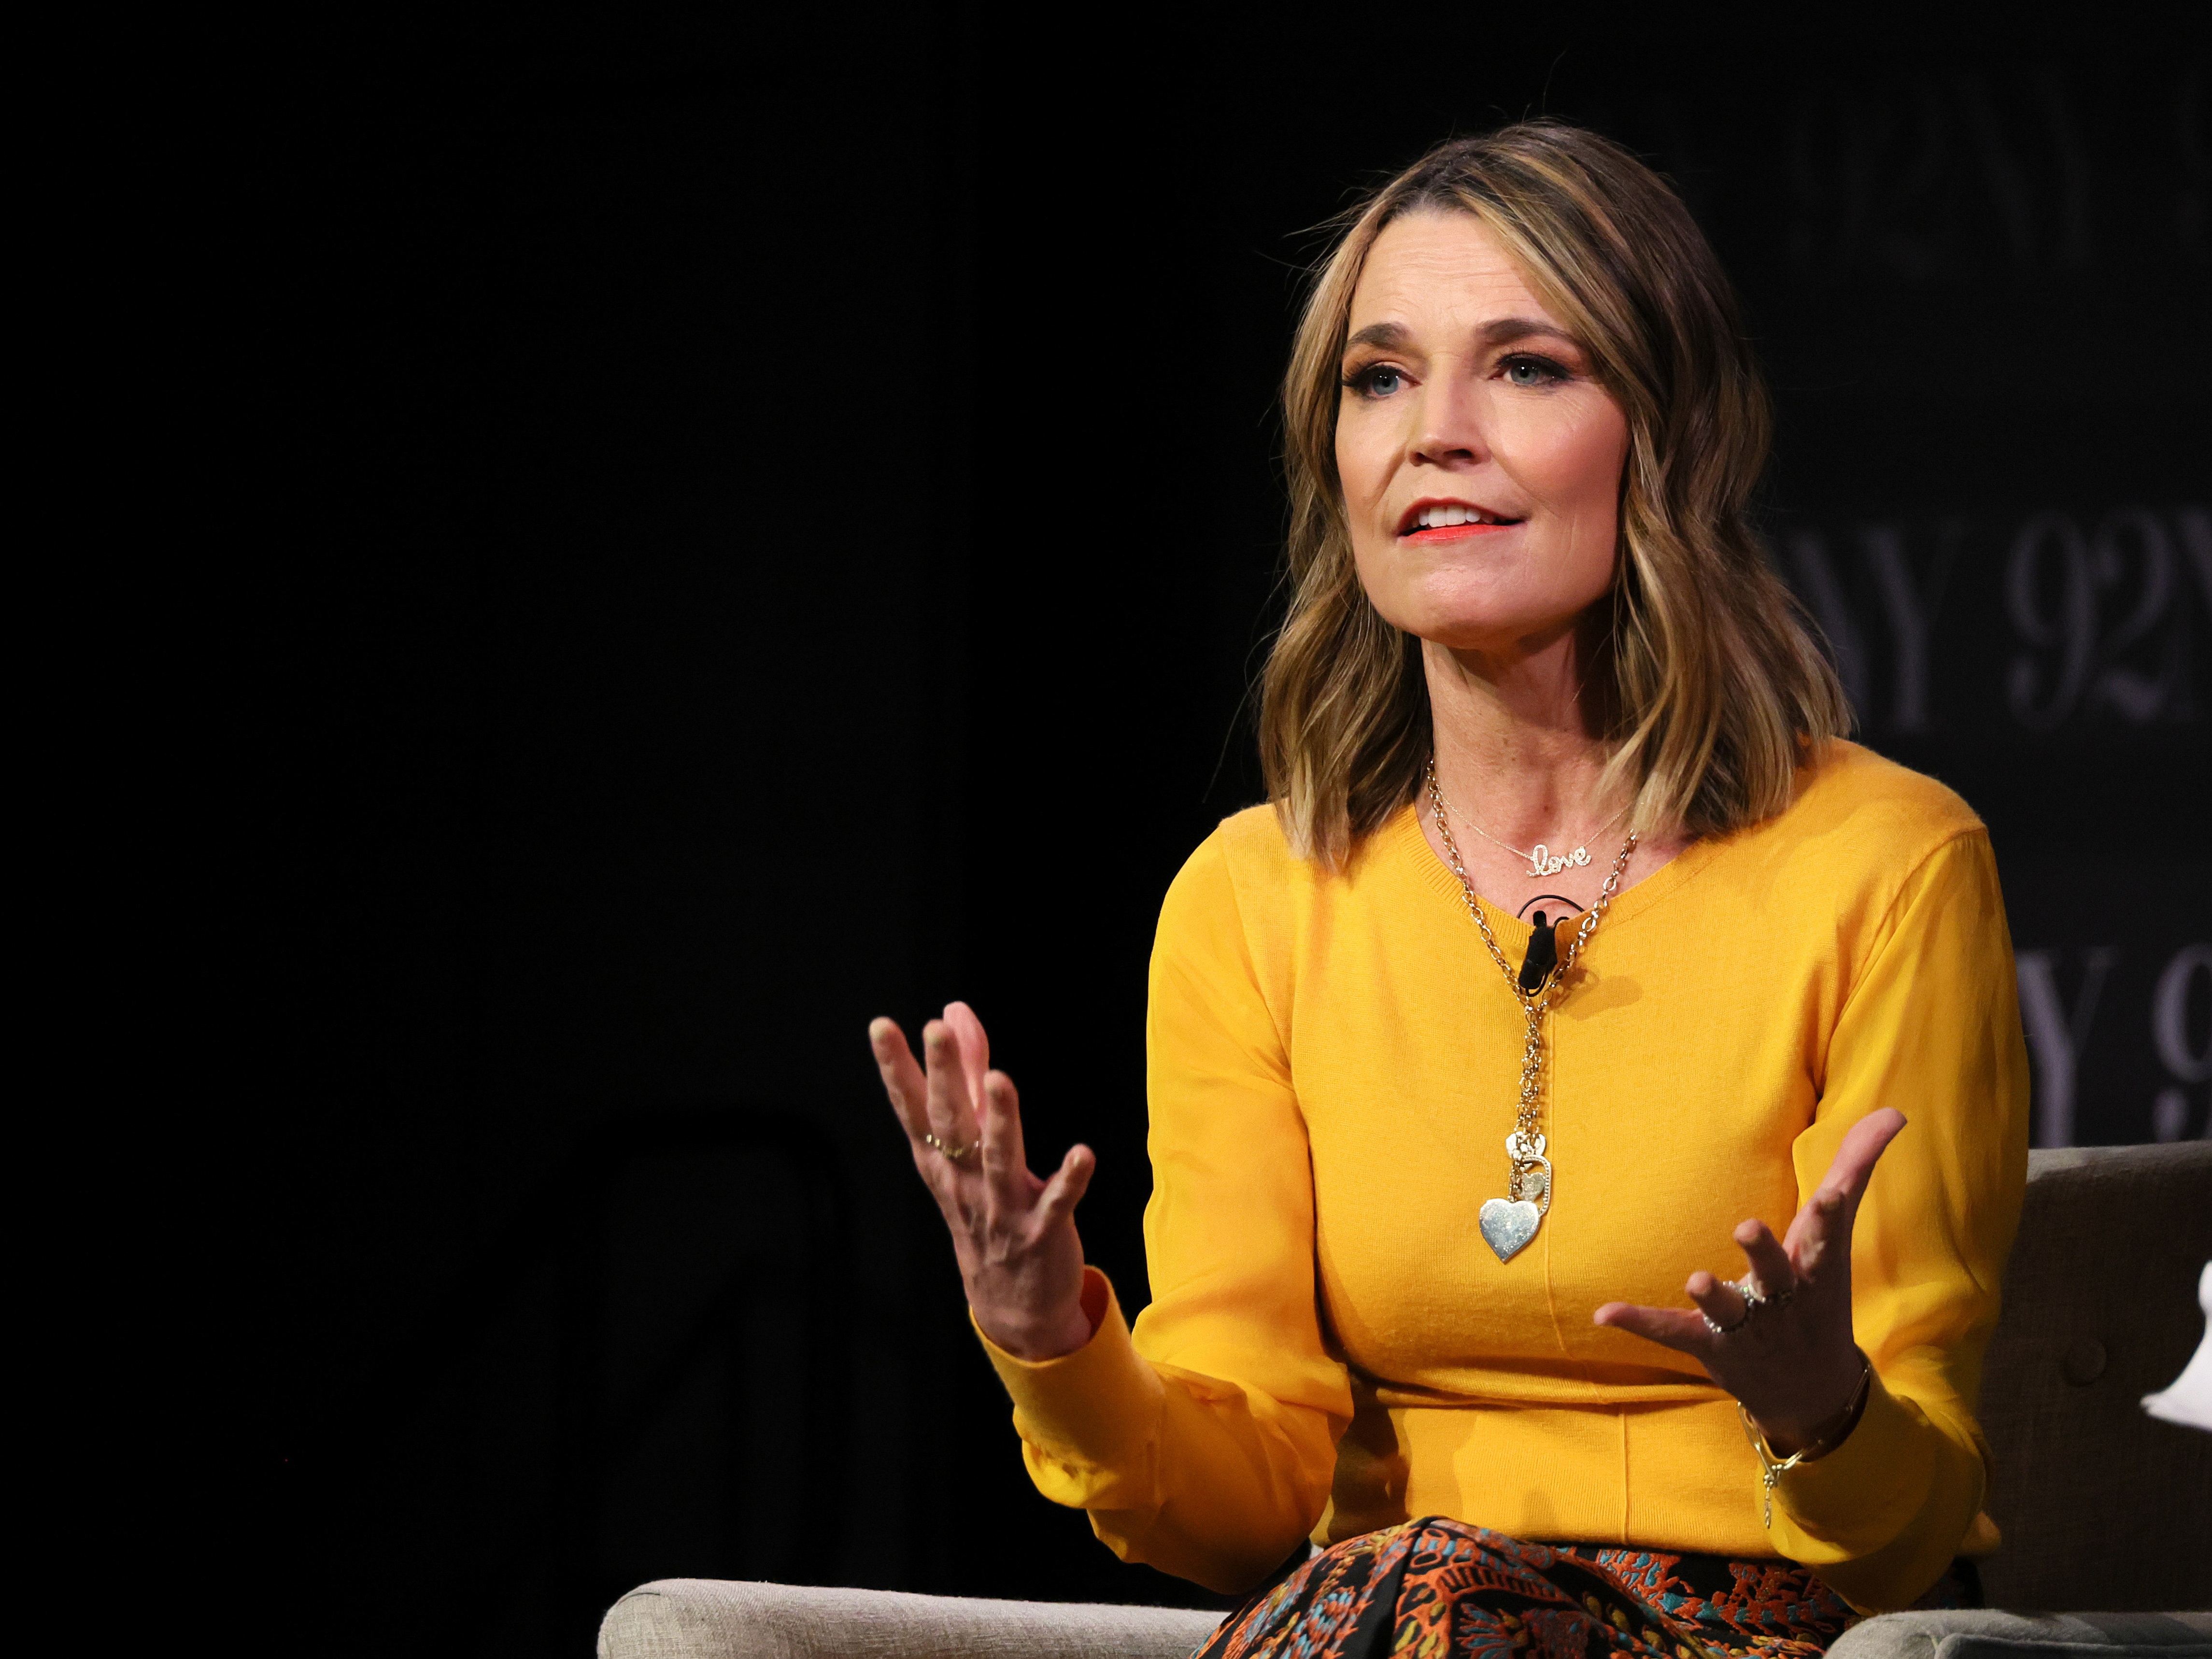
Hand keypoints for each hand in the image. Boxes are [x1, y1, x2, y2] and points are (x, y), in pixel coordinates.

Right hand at [870, 1001, 1096, 1359]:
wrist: (1011, 1304)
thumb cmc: (986, 1209)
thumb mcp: (968, 1145)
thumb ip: (966, 1075)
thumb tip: (954, 1011)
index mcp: (942, 1162)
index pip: (914, 1108)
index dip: (897, 1067)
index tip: (881, 1027)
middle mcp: (964, 1183)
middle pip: (951, 1125)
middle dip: (943, 1076)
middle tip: (935, 1031)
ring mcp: (1001, 1209)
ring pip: (997, 1160)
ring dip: (999, 1121)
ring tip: (1000, 1080)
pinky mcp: (1042, 1232)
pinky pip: (1055, 1203)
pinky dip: (1069, 1180)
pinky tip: (1084, 1153)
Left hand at [1593, 1108, 1906, 1454]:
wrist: (1814, 1394)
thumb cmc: (1820, 1299)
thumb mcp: (1836, 1239)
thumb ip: (1855, 1171)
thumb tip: (1895, 1113)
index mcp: (1814, 1268)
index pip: (1824, 1236)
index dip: (1827, 1215)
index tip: (1830, 1196)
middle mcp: (1782, 1297)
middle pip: (1775, 1271)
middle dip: (1763, 1252)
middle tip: (1747, 1228)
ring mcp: (1745, 1324)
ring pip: (1726, 1307)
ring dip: (1712, 1295)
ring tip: (1696, 1279)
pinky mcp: (1710, 1346)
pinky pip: (1672, 1333)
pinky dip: (1640, 1322)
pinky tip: (1604, 1313)